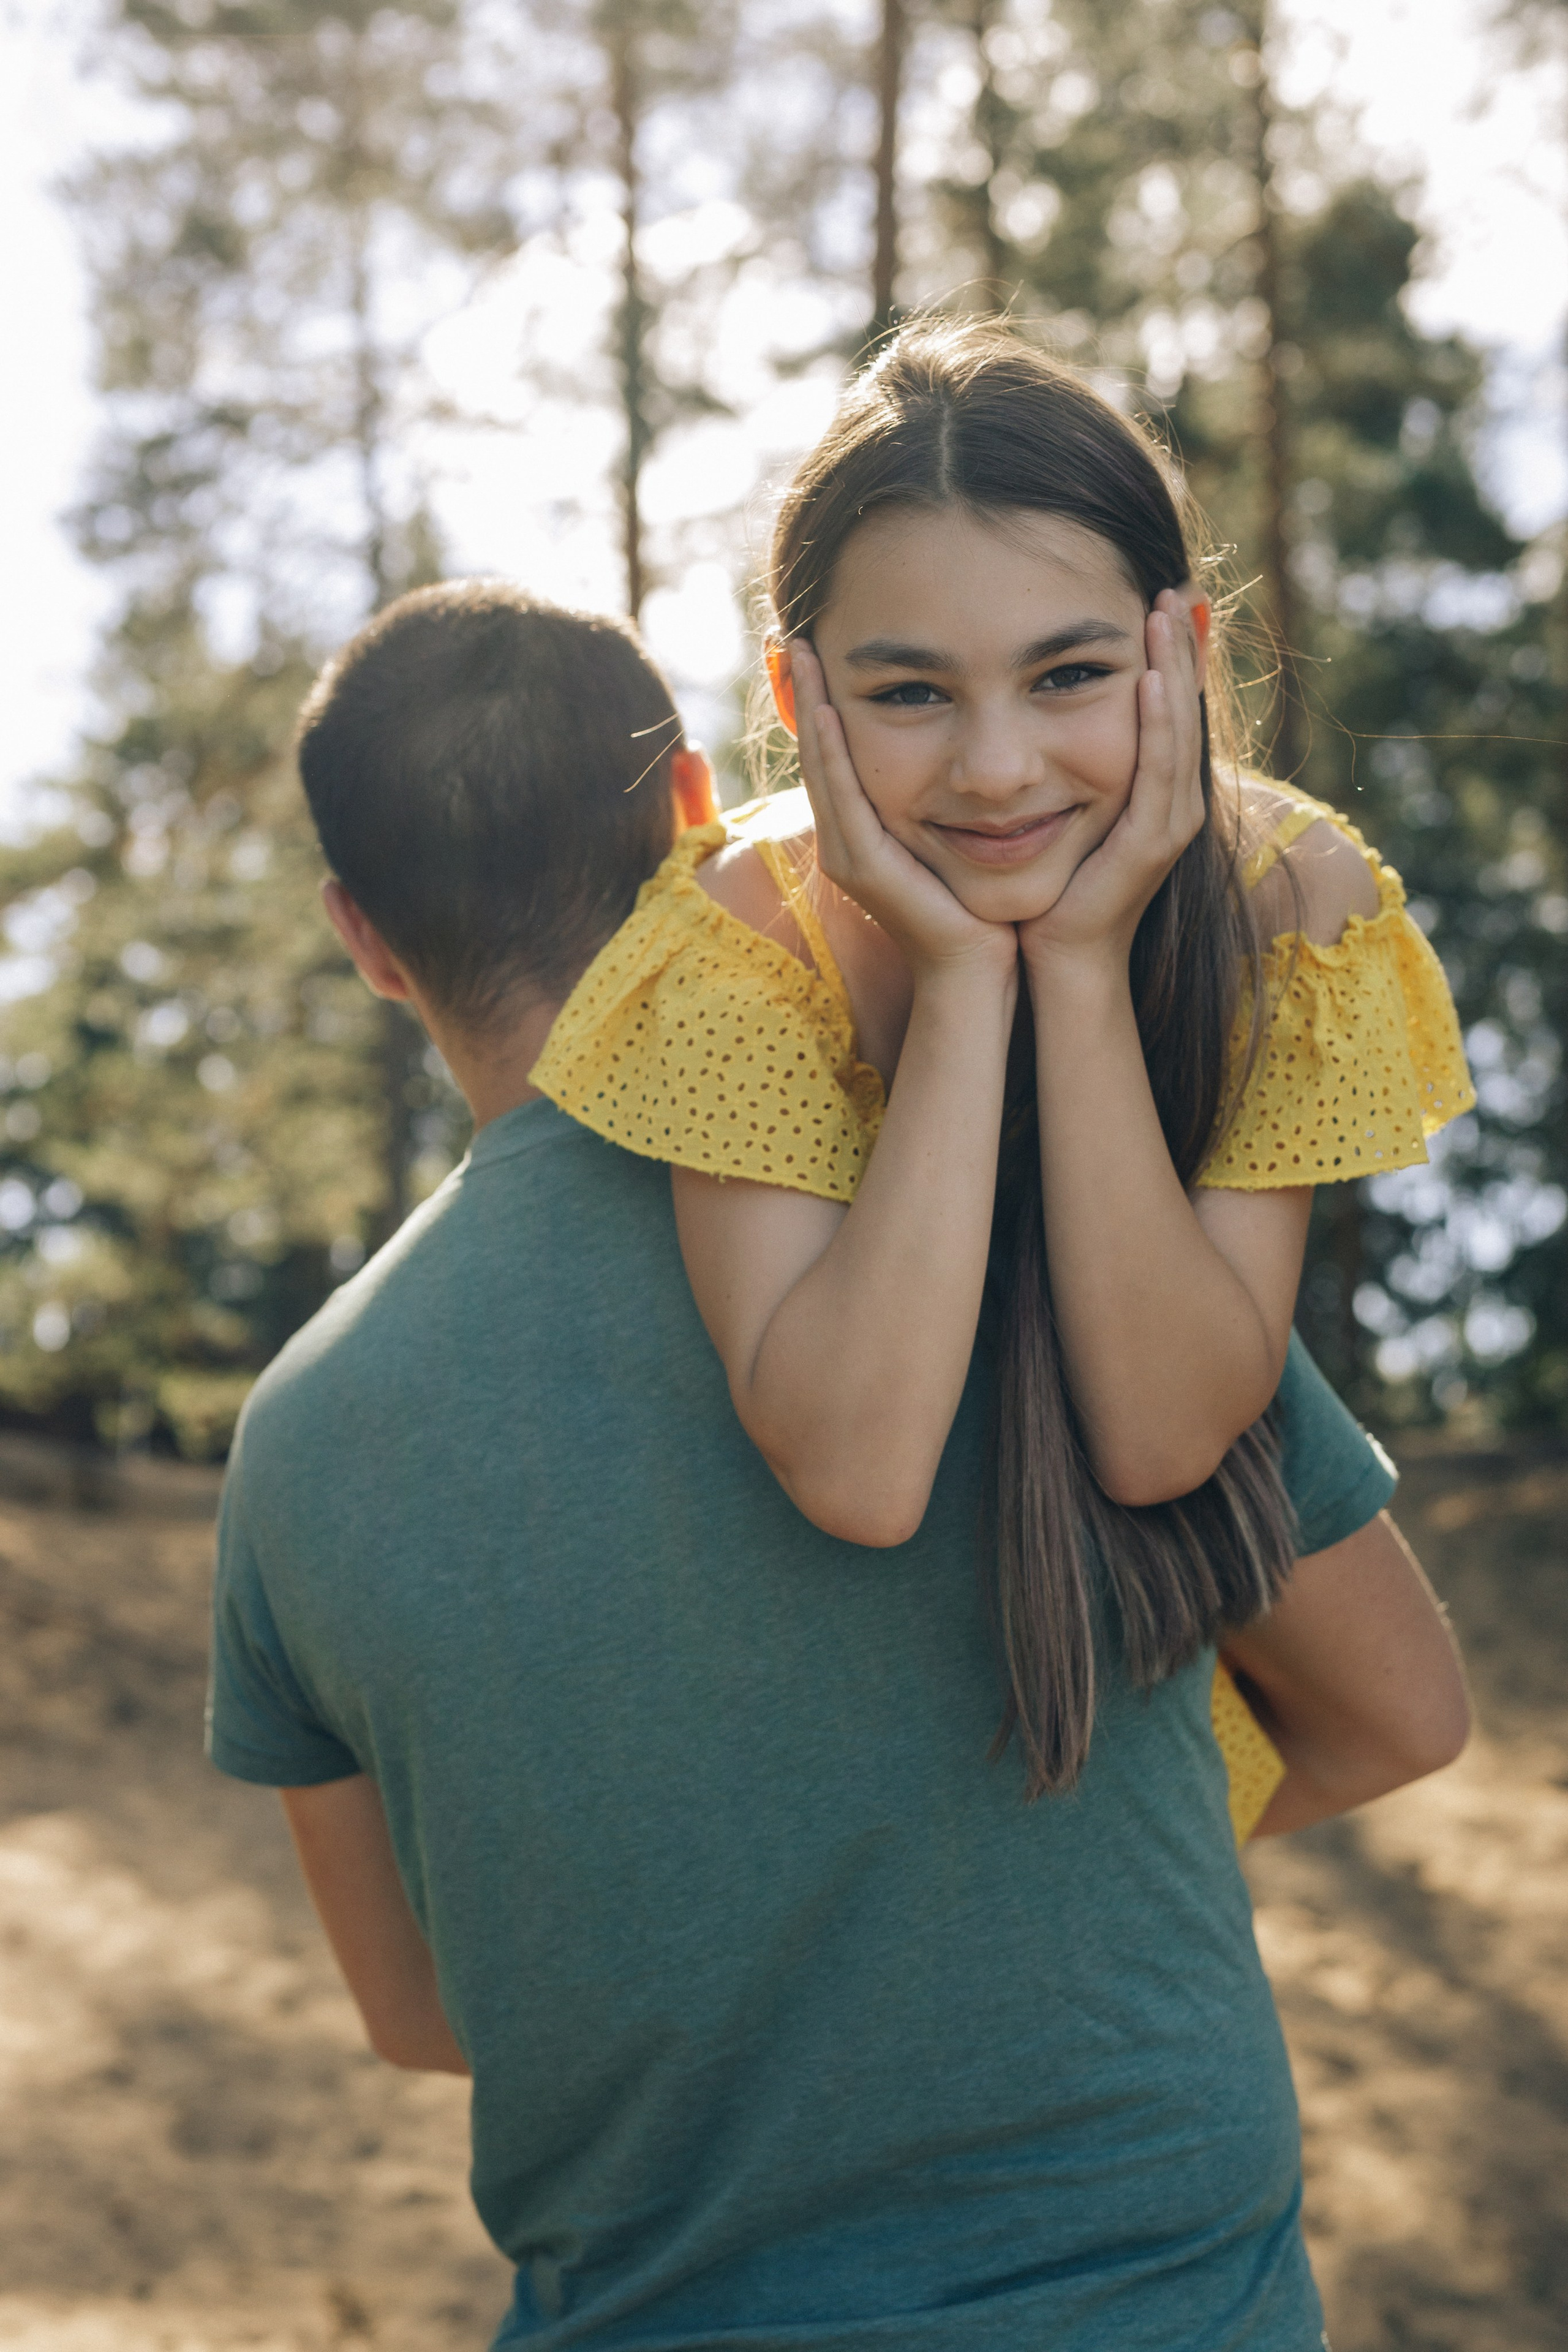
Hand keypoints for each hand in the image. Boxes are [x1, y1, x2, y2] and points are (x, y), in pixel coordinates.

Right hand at [789, 642, 1015, 984]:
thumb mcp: (951, 840)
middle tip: (796, 636)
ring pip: (820, 768)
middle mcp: (843, 842)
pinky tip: (827, 710)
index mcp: (861, 833)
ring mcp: (846, 855)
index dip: (820, 704)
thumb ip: (941, 802)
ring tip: (802, 655)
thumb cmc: (977, 908)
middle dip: (804, 694)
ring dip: (808, 709)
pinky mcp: (862, 866)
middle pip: (816, 754)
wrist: (977, 970)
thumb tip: (958, 758)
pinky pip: (841, 797)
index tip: (819, 651)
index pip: (833, 756)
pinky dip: (831, 752)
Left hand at [1016, 593, 1205, 977]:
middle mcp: (1175, 801)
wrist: (1061, 958)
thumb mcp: (1068, 810)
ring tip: (1166, 612)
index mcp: (1157, 791)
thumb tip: (1042, 711)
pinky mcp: (1152, 842)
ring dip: (1175, 668)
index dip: (1169, 653)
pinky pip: (1159, 770)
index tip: (1155, 598)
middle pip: (1184, 708)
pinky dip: (1159, 723)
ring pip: (1179, 729)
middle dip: (1179, 646)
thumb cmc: (1057, 890)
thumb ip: (1070, 765)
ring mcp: (1170, 822)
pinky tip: (1152, 680)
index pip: (1169, 707)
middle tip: (1171, 585)